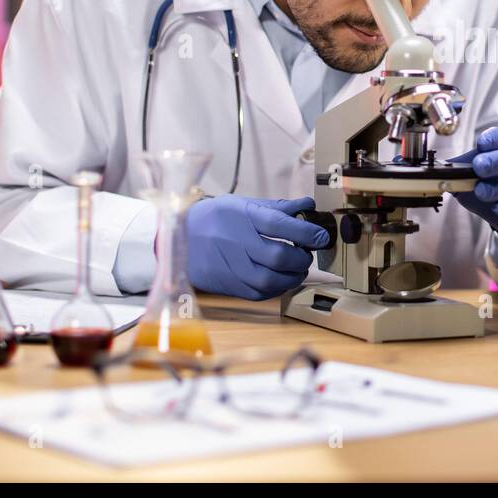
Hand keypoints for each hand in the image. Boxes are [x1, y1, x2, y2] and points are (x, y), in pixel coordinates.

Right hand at [186, 195, 330, 299]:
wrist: (176, 238)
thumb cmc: (215, 218)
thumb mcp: (242, 204)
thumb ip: (277, 207)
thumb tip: (308, 205)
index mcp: (241, 216)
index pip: (279, 224)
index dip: (306, 231)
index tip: (321, 236)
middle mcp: (235, 241)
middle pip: (278, 255)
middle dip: (301, 257)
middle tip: (306, 254)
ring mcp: (229, 266)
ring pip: (270, 279)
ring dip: (293, 276)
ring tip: (298, 269)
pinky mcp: (227, 285)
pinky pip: (259, 293)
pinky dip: (277, 288)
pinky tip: (282, 279)